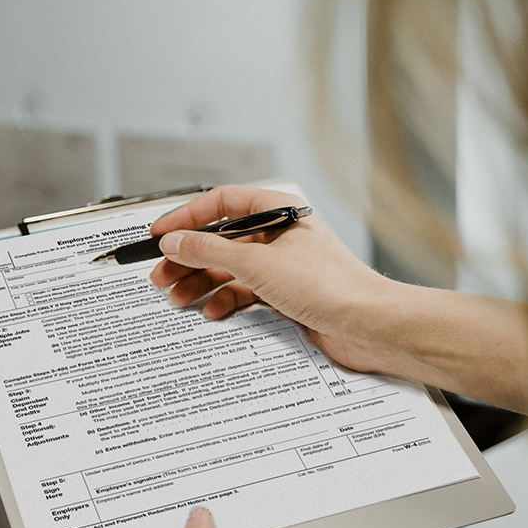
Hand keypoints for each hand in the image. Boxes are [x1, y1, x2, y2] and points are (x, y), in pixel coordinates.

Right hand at [149, 185, 392, 375]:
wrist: (366, 324)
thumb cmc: (330, 285)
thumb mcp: (257, 263)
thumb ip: (210, 251)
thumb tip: (175, 241)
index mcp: (278, 210)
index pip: (221, 204)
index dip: (187, 217)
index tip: (160, 234)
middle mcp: (279, 235)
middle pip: (222, 239)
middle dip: (190, 258)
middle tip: (161, 275)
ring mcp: (282, 265)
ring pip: (231, 268)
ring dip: (203, 282)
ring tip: (178, 298)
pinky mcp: (286, 293)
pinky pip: (246, 291)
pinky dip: (226, 300)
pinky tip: (213, 310)